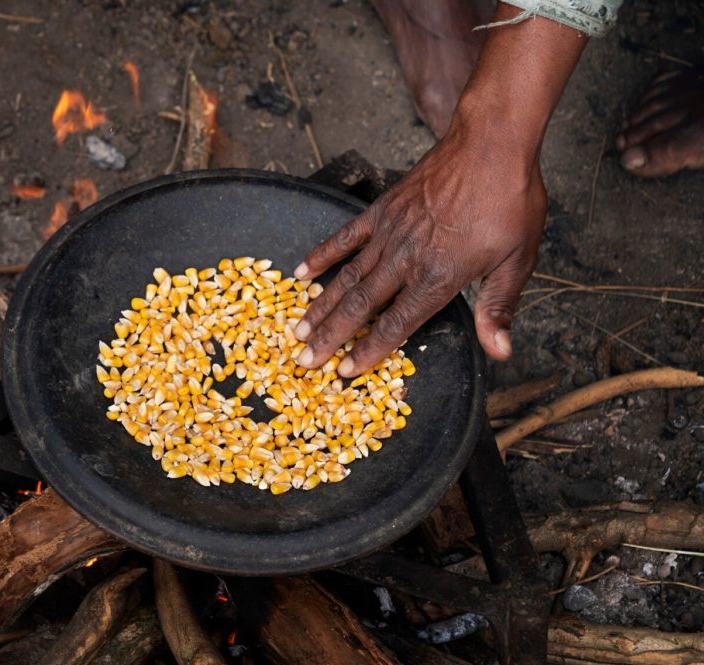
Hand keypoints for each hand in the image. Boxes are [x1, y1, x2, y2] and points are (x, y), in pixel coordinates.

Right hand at [292, 126, 546, 376]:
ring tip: (297, 330)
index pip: (396, 325)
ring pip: (346, 277)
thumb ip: (499, 307)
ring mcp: (389, 233)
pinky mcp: (381, 210)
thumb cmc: (510, 201)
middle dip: (330, 338)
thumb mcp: (517, 260)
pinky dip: (322, 255)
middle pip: (360, 306)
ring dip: (320, 306)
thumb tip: (499, 352)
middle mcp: (406, 259)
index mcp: (438, 277)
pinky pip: (344, 237)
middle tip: (304, 361)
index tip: (346, 371)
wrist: (490, 143)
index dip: (369, 350)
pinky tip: (301, 272)